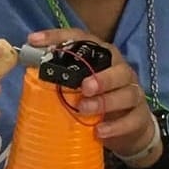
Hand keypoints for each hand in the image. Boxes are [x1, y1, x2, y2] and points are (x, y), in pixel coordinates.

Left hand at [25, 29, 154, 157]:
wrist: (129, 129)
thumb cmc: (98, 101)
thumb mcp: (79, 89)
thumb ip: (62, 79)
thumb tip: (29, 68)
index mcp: (102, 57)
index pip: (82, 40)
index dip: (58, 37)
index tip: (34, 40)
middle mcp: (120, 70)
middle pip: (115, 67)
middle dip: (100, 76)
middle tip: (83, 87)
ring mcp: (133, 93)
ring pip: (126, 92)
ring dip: (105, 101)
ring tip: (84, 110)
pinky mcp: (139, 117)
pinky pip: (131, 120)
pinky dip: (115, 126)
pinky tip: (99, 131)